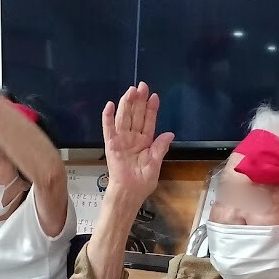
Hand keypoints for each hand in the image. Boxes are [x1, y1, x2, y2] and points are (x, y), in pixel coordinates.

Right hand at [101, 82, 174, 204]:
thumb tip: (170, 134)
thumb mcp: (155, 163)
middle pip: (136, 115)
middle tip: (142, 85)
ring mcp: (121, 140)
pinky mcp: (111, 145)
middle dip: (139, 100)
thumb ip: (161, 147)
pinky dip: (108, 117)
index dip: (151, 109)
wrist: (130, 192)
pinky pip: (108, 129)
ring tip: (130, 91)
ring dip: (127, 104)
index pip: (148, 121)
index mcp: (145, 142)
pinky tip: (110, 105)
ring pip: (124, 118)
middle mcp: (133, 138)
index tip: (154, 96)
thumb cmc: (142, 182)